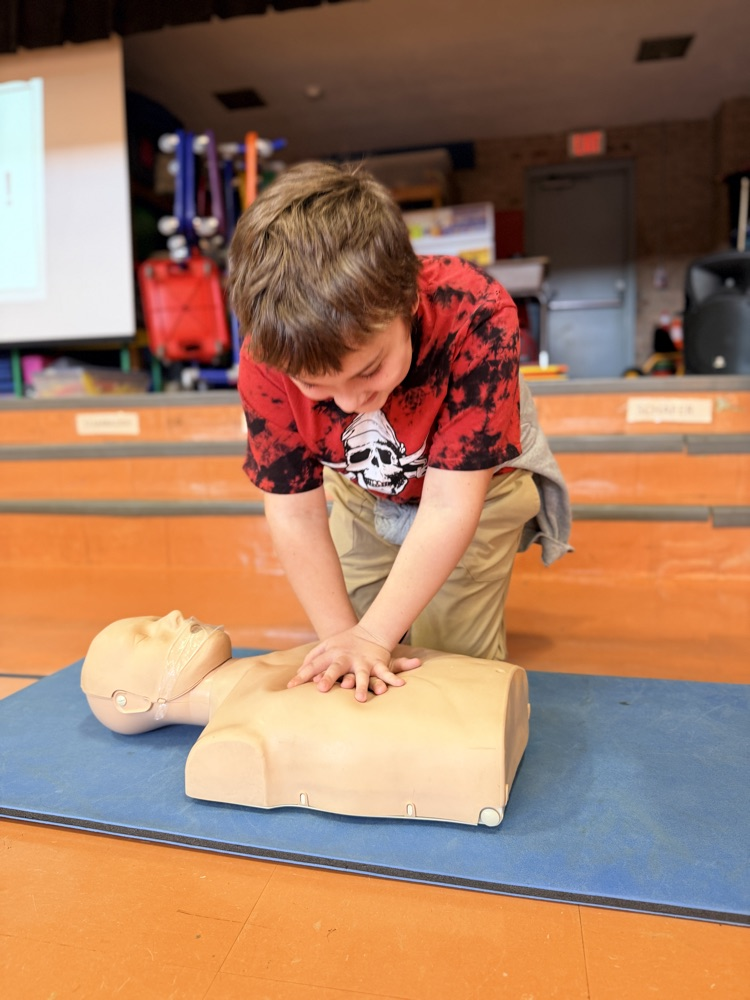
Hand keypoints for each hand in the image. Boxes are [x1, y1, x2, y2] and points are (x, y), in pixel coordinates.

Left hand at [287, 624, 420, 701]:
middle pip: (335, 668)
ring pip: (361, 675)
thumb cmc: (344, 644)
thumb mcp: (326, 646)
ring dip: (360, 686)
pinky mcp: (377, 664)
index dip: (303, 675)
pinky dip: (393, 678)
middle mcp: (346, 658)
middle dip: (329, 677)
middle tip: (321, 688)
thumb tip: (299, 672)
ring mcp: (362, 662)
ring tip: (360, 699)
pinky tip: (400, 685)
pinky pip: (386, 672)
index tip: (291, 686)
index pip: (314, 665)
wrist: (370, 633)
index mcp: (332, 655)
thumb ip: (313, 658)